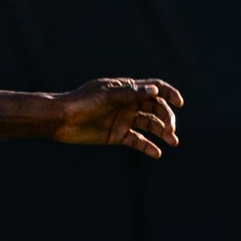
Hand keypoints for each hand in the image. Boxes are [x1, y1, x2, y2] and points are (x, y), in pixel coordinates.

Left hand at [48, 77, 182, 156]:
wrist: (60, 120)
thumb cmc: (82, 102)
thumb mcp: (107, 96)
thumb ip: (130, 93)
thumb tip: (155, 90)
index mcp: (127, 89)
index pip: (154, 88)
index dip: (169, 93)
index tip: (179, 103)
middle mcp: (128, 103)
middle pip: (155, 108)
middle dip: (166, 118)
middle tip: (171, 130)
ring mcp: (124, 119)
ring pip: (149, 125)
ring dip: (162, 132)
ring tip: (172, 142)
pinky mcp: (117, 135)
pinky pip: (137, 140)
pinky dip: (148, 146)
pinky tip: (157, 152)